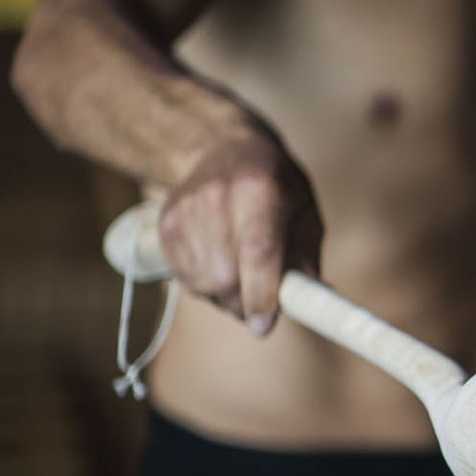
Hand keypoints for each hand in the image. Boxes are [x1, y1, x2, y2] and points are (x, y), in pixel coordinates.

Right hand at [155, 129, 320, 336]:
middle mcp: (217, 198)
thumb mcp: (305, 212)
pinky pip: (184, 278)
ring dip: (225, 295)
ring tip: (240, 274)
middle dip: (244, 301)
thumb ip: (307, 258)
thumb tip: (310, 302)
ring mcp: (185, 210)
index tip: (264, 326)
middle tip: (260, 301)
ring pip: (202, 283)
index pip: (257, 252)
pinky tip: (219, 264)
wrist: (222, 149)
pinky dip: (205, 285)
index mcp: (260, 189)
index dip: (261, 295)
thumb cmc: (276, 187)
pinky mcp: (165, 224)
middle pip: (224, 276)